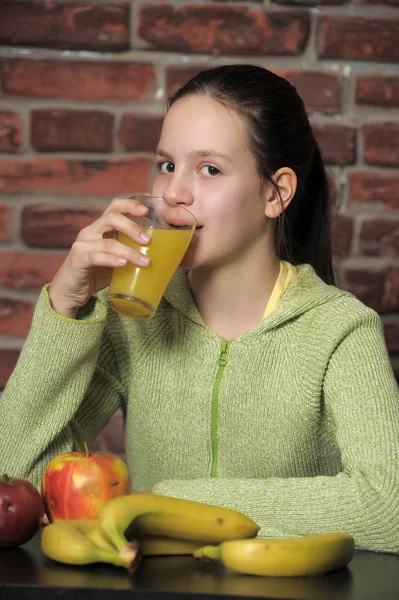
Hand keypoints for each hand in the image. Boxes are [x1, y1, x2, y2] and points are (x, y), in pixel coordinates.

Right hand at [49, 197, 150, 317]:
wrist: (70, 292)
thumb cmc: (96, 274)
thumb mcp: (117, 259)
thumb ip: (131, 252)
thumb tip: (163, 254)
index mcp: (101, 228)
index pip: (114, 206)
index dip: (130, 205)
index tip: (147, 211)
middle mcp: (90, 232)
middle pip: (112, 218)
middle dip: (133, 227)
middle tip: (148, 241)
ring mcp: (83, 245)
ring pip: (108, 241)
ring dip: (130, 251)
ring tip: (145, 262)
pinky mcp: (78, 260)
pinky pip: (96, 256)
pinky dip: (112, 259)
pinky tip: (123, 263)